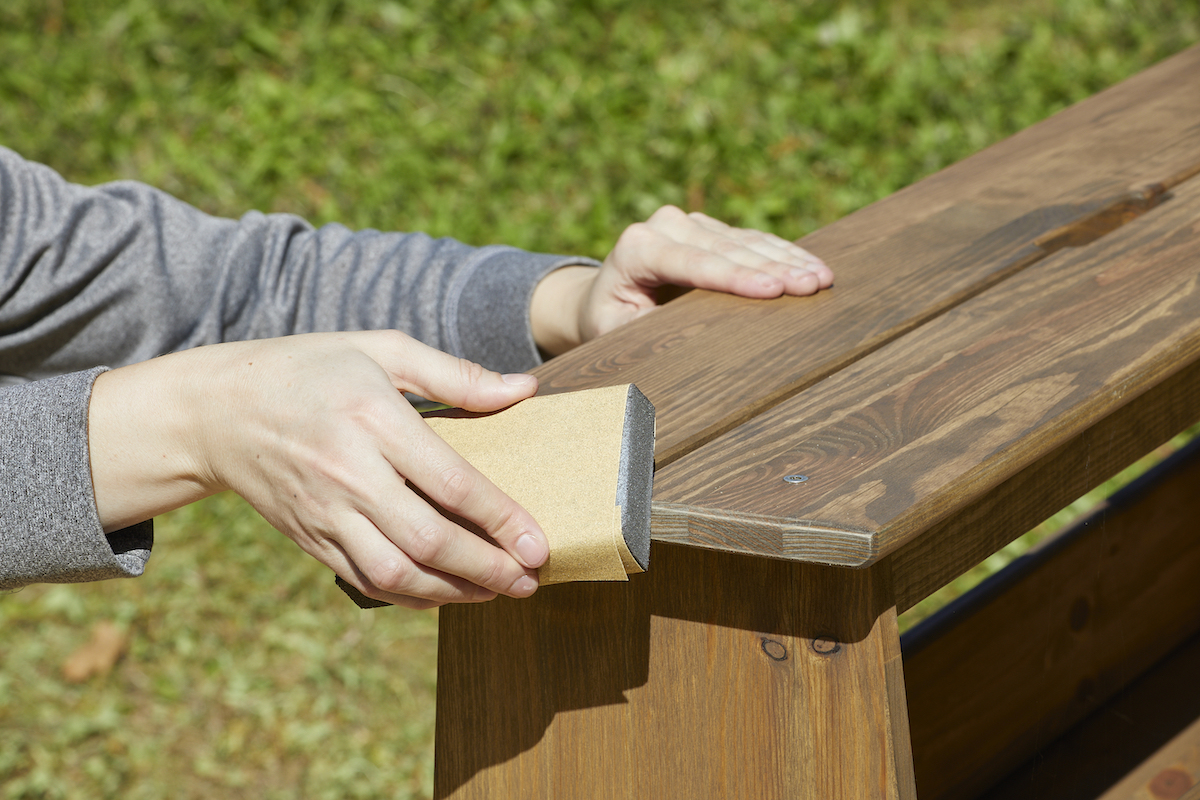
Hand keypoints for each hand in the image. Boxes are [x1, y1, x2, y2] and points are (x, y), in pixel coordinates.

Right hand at [88, 331, 548, 608]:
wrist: (218, 410)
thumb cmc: (311, 369)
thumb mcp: (382, 349)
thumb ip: (456, 373)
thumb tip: (525, 387)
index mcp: (373, 418)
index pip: (451, 483)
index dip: (502, 521)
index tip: (539, 544)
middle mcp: (348, 472)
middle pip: (429, 540)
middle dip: (487, 569)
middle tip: (529, 580)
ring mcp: (325, 511)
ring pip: (396, 572)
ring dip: (453, 592)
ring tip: (496, 591)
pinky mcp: (309, 537)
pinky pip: (365, 579)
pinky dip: (409, 596)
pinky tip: (444, 593)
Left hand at [531, 205, 832, 354]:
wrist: (602, 300)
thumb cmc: (609, 324)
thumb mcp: (618, 334)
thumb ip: (649, 330)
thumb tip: (690, 342)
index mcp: (637, 248)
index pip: (694, 262)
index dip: (735, 277)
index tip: (773, 290)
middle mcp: (664, 225)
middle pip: (726, 249)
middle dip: (773, 268)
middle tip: (813, 287)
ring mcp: (688, 223)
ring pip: (745, 240)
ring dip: (787, 259)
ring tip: (823, 279)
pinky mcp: (709, 228)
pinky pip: (752, 240)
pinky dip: (784, 254)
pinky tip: (814, 267)